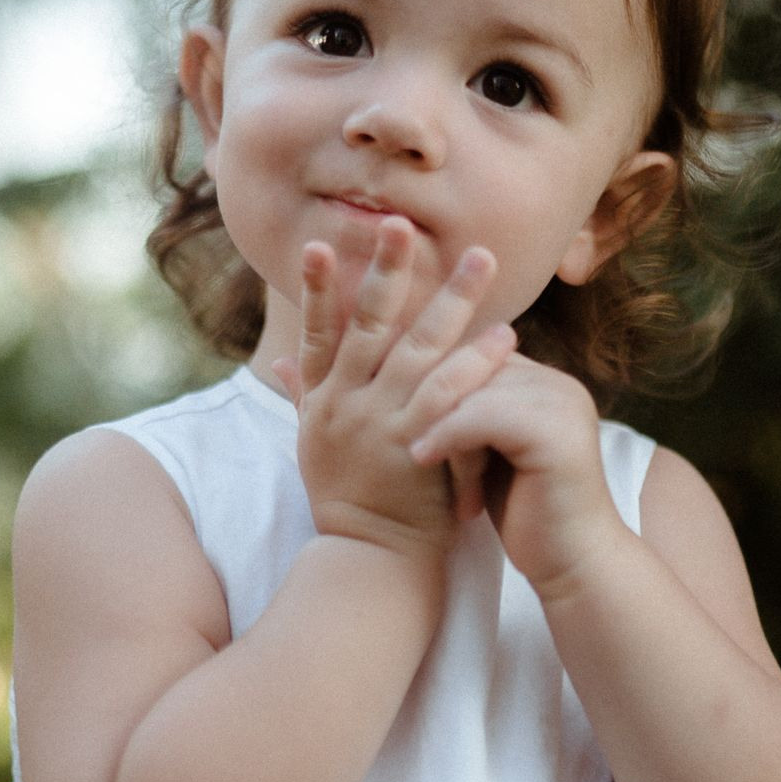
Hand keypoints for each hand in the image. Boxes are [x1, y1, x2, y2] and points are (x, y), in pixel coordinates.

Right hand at [271, 216, 516, 568]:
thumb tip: (277, 363)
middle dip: (387, 270)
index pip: (316, 332)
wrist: (370, 559)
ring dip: (450, 302)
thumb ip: (301, 398)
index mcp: (323, 400)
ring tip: (481, 261)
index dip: (314, 288)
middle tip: (403, 223)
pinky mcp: (414, 447)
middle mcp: (347, 405)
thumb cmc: (347, 500)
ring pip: (415, 350)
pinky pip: (448, 396)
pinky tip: (504, 338)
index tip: (318, 243)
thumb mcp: (314, 446)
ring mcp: (380, 424)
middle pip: (368, 325)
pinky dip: (474, 364)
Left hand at [405, 352, 627, 594]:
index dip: (434, 380)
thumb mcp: (489, 452)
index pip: (476, 353)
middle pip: (474, 365)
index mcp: (547, 383)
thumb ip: (469, 413)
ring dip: (437, 422)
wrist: (571, 564)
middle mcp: (560, 384)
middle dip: (433, 400)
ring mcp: (563, 405)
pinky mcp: (556, 434)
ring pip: (474, 389)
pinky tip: (421, 458)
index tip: (395, 410)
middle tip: (397, 433)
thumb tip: (409, 380)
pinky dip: (447, 436)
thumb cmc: (525, 513)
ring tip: (412, 454)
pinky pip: (483, 417)